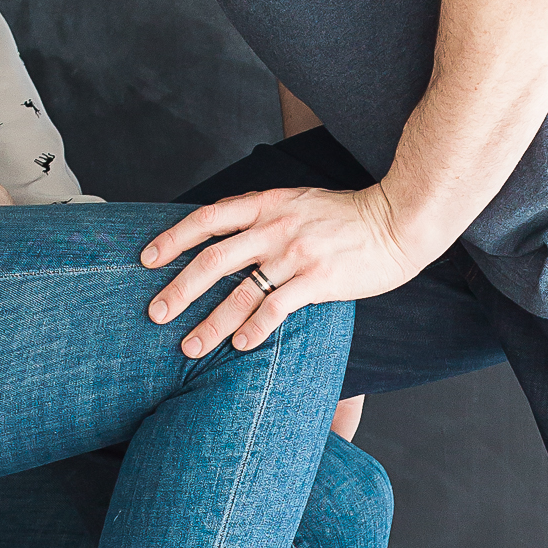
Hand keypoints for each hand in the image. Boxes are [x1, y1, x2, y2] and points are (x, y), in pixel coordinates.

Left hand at [141, 185, 419, 356]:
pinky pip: (276, 308)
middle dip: (178, 289)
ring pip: (239, 292)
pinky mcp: (318, 278)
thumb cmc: (351, 216)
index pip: (207, 219)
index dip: (173, 238)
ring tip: (190, 346)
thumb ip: (266, 215)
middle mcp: (275, 227)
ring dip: (210, 322)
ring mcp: (295, 253)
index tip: (147, 259)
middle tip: (155, 313)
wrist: (400, 218)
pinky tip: (240, 346)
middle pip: (212, 260)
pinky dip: (254, 329)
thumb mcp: (300, 202)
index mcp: (267, 205)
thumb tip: (230, 232)